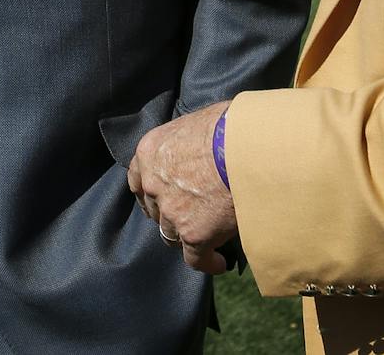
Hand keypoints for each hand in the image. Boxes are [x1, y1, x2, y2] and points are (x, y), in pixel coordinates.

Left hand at [128, 100, 236, 275]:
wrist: (245, 149)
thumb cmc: (229, 127)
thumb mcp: (197, 122)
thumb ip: (190, 140)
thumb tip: (206, 143)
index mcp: (149, 152)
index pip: (138, 179)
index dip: (150, 192)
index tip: (162, 199)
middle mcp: (153, 183)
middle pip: (155, 209)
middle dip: (170, 214)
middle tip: (189, 218)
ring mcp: (171, 211)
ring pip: (171, 235)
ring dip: (186, 238)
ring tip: (205, 242)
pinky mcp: (194, 234)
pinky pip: (195, 258)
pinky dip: (207, 262)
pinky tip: (219, 262)